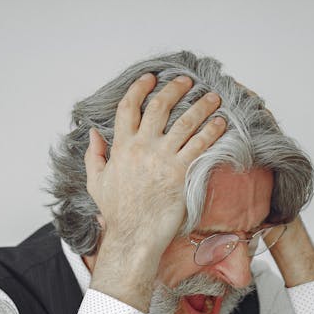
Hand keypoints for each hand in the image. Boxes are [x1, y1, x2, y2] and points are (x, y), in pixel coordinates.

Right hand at [84, 73, 225, 257]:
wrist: (134, 236)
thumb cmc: (117, 213)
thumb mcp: (96, 181)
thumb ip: (95, 155)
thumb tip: (93, 133)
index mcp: (121, 147)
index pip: (128, 107)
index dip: (139, 88)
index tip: (150, 77)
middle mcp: (142, 147)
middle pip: (159, 106)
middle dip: (175, 89)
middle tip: (187, 81)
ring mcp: (162, 158)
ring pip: (185, 122)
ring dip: (201, 106)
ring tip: (213, 97)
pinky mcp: (180, 172)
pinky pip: (200, 145)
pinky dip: (212, 131)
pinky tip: (221, 123)